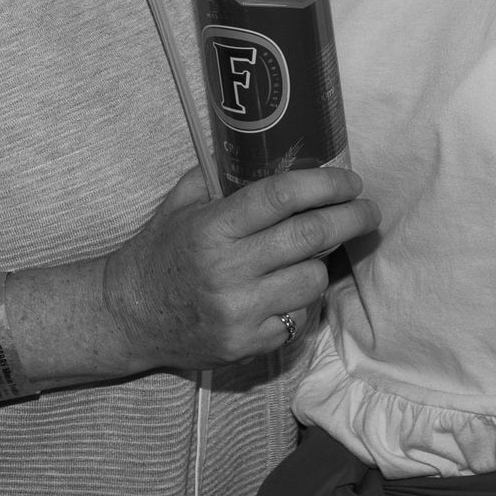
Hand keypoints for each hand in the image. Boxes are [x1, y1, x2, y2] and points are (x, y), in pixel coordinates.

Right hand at [100, 165, 378, 371]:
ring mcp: (239, 312)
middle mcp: (227, 270)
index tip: (350, 179)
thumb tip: (277, 148)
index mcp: (212, 227)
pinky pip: (299, 319)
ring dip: (322, 262)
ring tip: (312, 253)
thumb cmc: (159, 251)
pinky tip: (288, 289)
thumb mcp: (182, 202)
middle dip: (351, 218)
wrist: (127, 317)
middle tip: (368, 209)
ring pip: (313, 280)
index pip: (282, 196)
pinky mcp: (247, 346)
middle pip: (310, 237)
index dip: (325, 184)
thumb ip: (224, 175)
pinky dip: (302, 301)